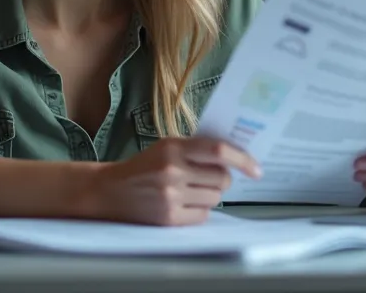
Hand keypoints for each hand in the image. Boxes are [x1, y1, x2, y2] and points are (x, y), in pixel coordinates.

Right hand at [84, 137, 261, 225]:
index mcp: (174, 147)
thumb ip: (197, 149)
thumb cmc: (144, 167)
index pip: (219, 151)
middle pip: (223, 179)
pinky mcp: (168, 218)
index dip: (243, 159)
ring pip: (215, 198)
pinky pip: (203, 216)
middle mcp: (173, 170)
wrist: (109, 191)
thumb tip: (236, 155)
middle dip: (222, 180)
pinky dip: (199, 211)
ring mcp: (171, 195)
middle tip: (209, 179)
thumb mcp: (167, 148)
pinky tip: (182, 204)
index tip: (257, 169)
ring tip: (190, 191)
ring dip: (209, 196)